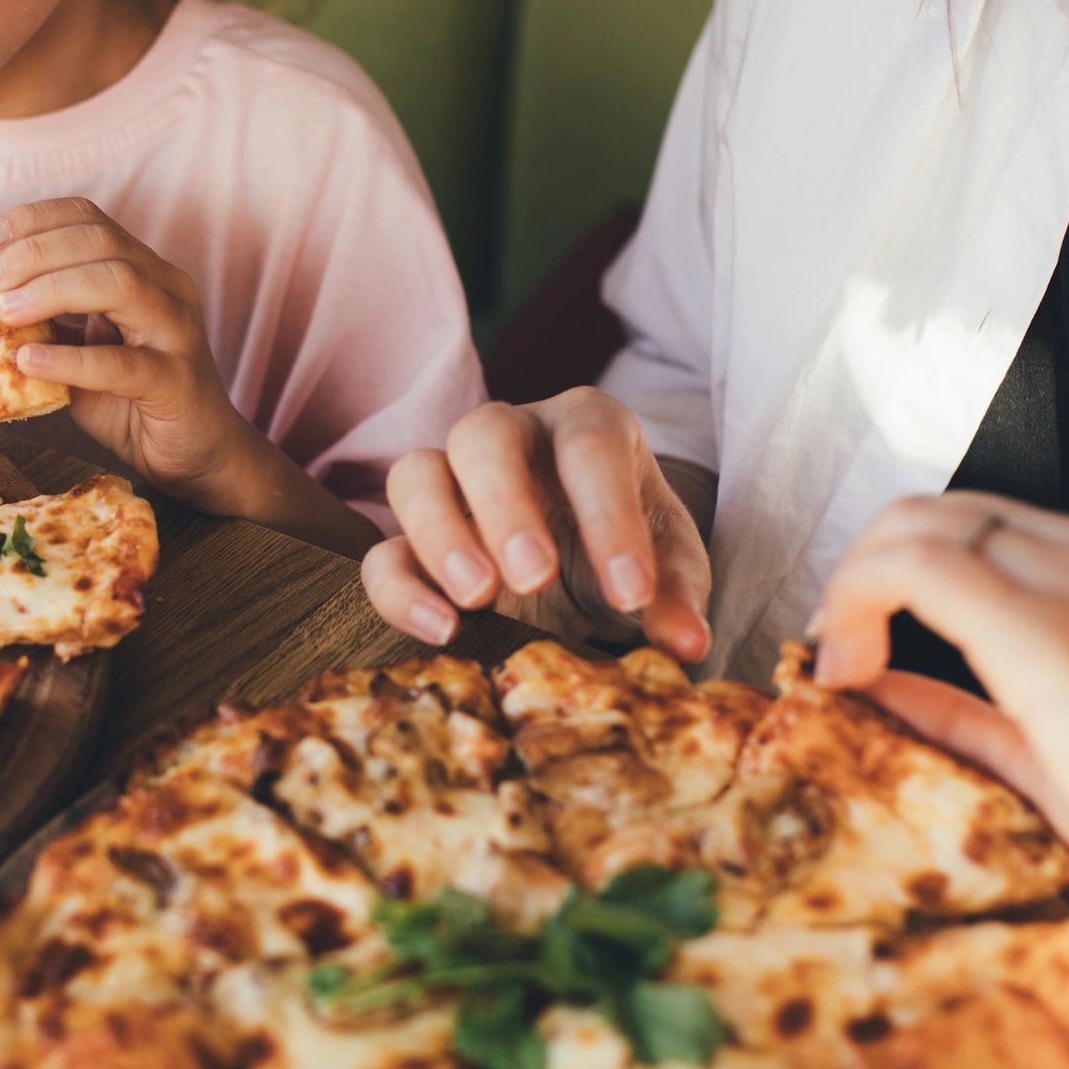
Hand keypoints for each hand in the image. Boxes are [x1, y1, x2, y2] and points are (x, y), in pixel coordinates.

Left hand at [0, 198, 271, 513]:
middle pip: (100, 241)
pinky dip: (71, 360)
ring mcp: (178, 332)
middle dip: (34, 252)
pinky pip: (123, 364)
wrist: (198, 457)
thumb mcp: (82, 350)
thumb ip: (49, 321)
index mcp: (144, 271)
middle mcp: (166, 288)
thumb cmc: (134, 402)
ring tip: (4, 311)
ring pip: (119, 284)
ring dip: (51, 289)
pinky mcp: (178, 383)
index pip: (89, 218)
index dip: (34, 219)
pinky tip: (30, 361)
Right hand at [360, 389, 713, 659]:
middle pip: (483, 434)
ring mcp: (451, 483)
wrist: (588, 578)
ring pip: (415, 475)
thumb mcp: (668, 570)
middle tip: (535, 578)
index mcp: (587, 427)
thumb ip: (676, 596)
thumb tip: (686, 642)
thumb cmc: (628, 552)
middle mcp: (510, 437)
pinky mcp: (413, 542)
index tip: (632, 595)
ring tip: (480, 599)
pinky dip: (402, 591)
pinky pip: (383, 553)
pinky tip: (443, 631)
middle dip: (504, 504)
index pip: (591, 447)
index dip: (610, 518)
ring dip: (441, 536)